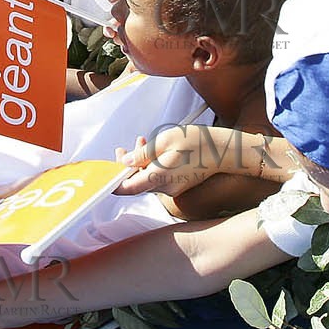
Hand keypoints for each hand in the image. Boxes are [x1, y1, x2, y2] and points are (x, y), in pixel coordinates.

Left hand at [113, 125, 256, 197]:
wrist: (224, 150)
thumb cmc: (196, 141)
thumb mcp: (165, 140)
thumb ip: (142, 153)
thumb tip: (125, 163)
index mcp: (157, 178)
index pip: (126, 188)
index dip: (112, 182)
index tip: (104, 173)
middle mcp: (164, 188)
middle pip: (135, 182)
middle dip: (126, 166)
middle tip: (121, 149)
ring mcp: (173, 188)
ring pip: (147, 178)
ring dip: (140, 162)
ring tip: (141, 140)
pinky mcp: (179, 184)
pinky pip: (159, 177)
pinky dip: (152, 165)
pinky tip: (154, 149)